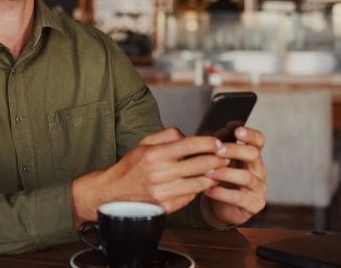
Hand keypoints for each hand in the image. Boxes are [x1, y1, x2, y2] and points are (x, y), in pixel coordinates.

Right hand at [72, 128, 228, 223]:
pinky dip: (199, 189)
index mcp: (155, 154)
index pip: (190, 144)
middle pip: (201, 164)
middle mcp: (160, 173)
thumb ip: (167, 135)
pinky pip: (191, 196)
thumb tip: (189, 135)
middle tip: (226, 156)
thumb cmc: (131, 166)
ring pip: (201, 183)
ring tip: (220, 170)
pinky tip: (203, 183)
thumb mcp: (144, 144)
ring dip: (214, 176)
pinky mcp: (167, 206)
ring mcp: (165, 192)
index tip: (218, 142)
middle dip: (218, 159)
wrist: (114, 193)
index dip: (209, 142)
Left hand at [201, 126, 267, 225]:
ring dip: (225, 173)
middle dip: (235, 150)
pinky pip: (239, 198)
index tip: (237, 130)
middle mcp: (259, 169)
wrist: (219, 207)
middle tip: (217, 150)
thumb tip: (203, 128)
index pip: (259, 140)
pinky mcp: (254, 204)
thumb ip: (215, 144)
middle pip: (253, 154)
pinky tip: (208, 190)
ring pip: (246, 177)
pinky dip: (222, 193)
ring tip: (208, 172)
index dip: (250, 134)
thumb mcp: (216, 159)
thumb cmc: (219, 178)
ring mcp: (259, 188)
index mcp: (252, 155)